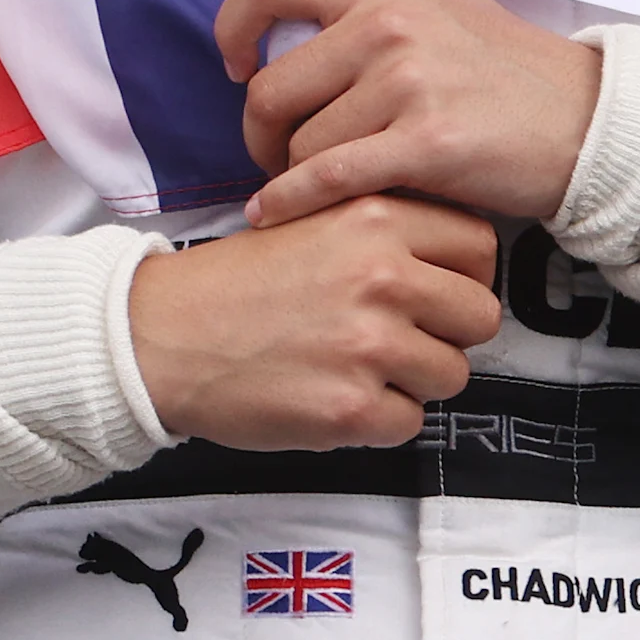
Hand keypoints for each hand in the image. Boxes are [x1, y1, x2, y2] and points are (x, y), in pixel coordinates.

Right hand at [127, 194, 500, 447]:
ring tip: (359, 367)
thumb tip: (451, 258)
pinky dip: (379, 419)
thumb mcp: (309, 216)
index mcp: (375, 218)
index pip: (480, 246)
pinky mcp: (352, 409)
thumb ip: (382, 227)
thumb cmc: (234, 282)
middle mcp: (382, 276)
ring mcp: (370, 345)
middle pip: (481, 316)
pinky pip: (410, 423)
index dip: (464, 274)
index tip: (437, 290)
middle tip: (402, 337)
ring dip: (414, 380)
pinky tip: (334, 396)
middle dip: (448, 333)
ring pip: (452, 374)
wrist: (158, 337)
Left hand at [213, 0, 602, 228]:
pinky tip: (275, 215)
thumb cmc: (507, 72)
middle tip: (274, 154)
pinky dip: (290, 203)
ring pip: (299, 143)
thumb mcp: (438, 7)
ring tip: (314, 186)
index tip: (237, 64)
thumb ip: (369, 8)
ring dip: (293, 174)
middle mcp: (389, 23)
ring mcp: (408, 82)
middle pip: (271, 87)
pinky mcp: (426, 144)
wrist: (586, 121)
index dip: (234, 27)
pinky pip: (327, 179)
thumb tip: (293, 23)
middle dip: (259, 133)